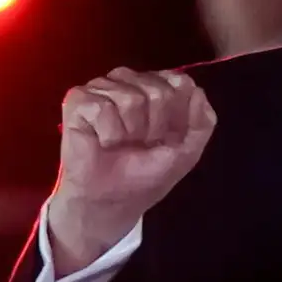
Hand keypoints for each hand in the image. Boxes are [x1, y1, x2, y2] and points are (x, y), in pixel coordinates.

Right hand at [47, 67, 215, 273]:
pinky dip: (108, 133)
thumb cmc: (147, 172)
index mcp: (160, 86)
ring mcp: (104, 87)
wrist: (112, 201)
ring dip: (131, 132)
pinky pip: (101, 107)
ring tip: (122, 143)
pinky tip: (103, 142)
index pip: (181, 82)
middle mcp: (132, 80)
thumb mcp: (187, 150)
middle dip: (155, 127)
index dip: (178, 116)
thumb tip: (197, 91)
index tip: (168, 138)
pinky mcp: (79, 100)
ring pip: (130, 98)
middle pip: (158, 90)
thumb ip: (203, 122)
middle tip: (142, 144)